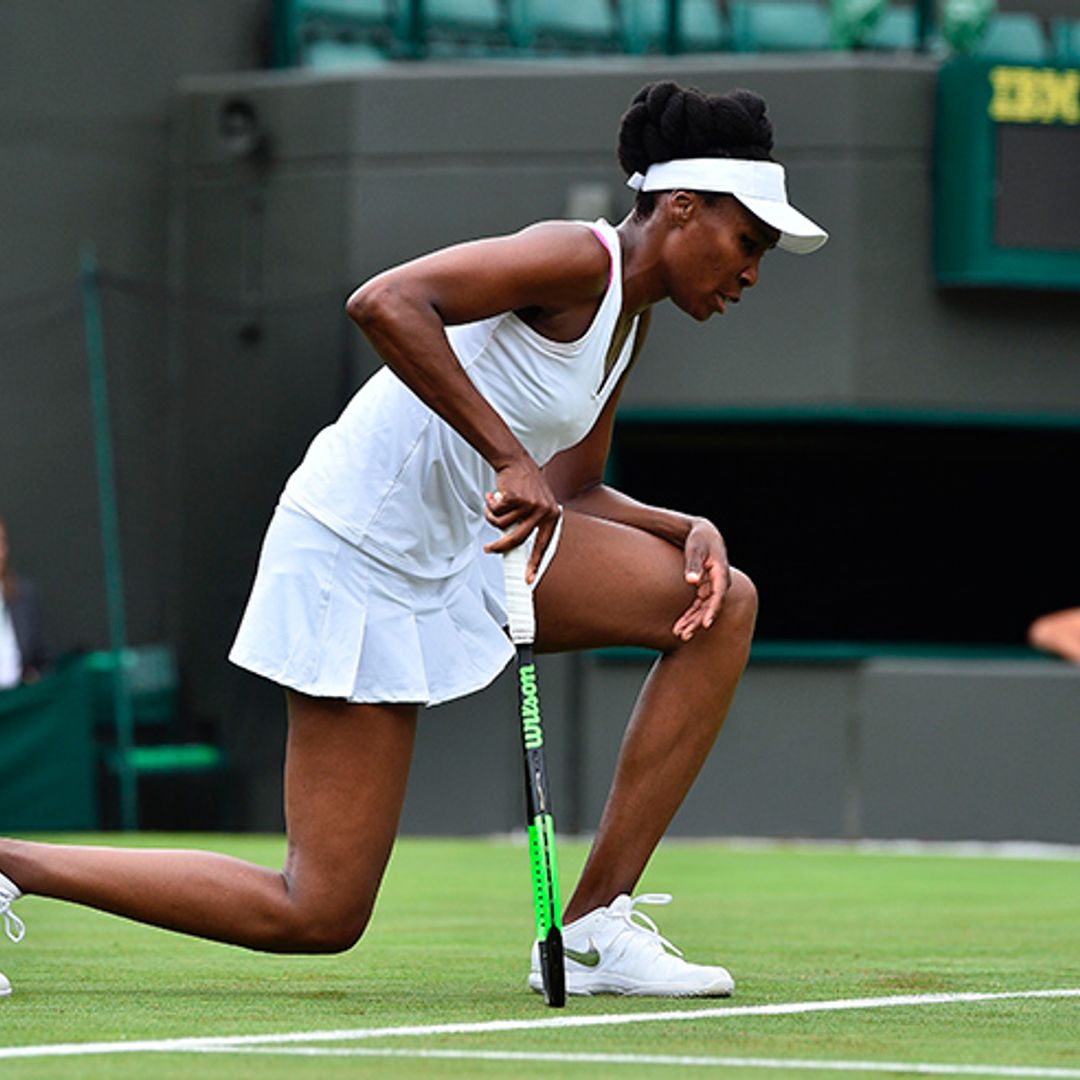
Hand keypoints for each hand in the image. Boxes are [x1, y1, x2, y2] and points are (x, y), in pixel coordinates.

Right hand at [482, 455, 561, 582]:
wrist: (516, 461)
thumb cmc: (524, 486)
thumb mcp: (535, 505)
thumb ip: (529, 525)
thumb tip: (515, 549)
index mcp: (552, 516)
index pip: (543, 545)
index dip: (534, 563)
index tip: (527, 579)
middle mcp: (544, 511)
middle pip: (517, 539)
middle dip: (500, 546)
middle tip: (488, 549)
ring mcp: (531, 504)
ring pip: (502, 524)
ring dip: (492, 516)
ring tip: (493, 504)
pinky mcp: (516, 497)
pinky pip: (496, 512)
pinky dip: (490, 505)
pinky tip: (493, 495)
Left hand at [672, 518, 731, 640]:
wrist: (703, 534)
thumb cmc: (699, 539)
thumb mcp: (695, 548)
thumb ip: (694, 563)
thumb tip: (692, 580)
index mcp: (721, 573)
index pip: (719, 595)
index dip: (712, 610)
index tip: (705, 624)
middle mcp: (719, 583)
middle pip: (710, 607)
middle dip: (698, 622)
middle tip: (685, 635)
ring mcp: (712, 588)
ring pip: (703, 609)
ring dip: (692, 622)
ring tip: (679, 634)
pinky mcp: (704, 590)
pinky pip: (698, 606)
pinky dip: (689, 616)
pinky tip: (678, 627)